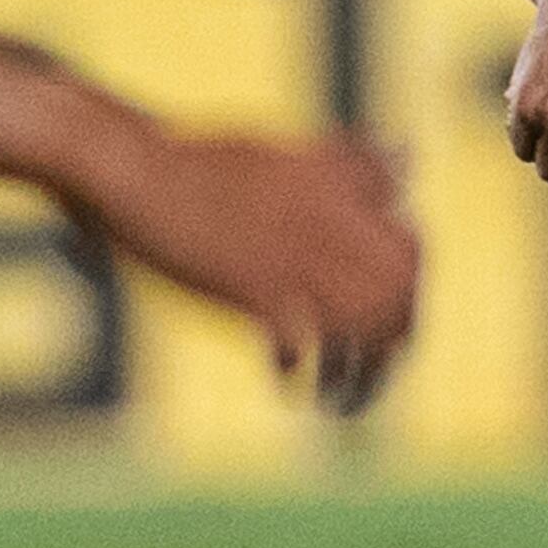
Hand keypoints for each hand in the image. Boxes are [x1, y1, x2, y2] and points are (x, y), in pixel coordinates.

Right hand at [77, 128, 420, 411]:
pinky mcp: (254, 288)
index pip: (413, 253)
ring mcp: (295, 257)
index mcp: (344, 193)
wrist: (134, 168)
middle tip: (370, 370)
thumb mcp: (291, 151)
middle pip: (399, 299)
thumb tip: (410, 153)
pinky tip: (283, 381)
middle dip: (392, 343)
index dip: (411, 292)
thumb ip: (353, 161)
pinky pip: (300, 347)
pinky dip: (296, 373)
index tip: (392, 320)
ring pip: (361, 331)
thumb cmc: (201, 162)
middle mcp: (332, 226)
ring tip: (334, 396)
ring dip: (354, 373)